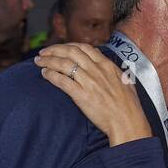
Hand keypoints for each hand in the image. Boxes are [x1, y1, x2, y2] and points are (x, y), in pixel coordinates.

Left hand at [37, 42, 151, 144]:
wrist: (127, 122)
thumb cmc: (129, 106)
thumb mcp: (125, 82)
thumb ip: (113, 72)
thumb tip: (108, 67)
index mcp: (107, 65)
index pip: (84, 48)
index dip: (68, 46)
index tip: (59, 49)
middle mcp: (97, 70)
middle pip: (70, 51)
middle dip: (54, 50)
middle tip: (43, 53)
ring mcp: (89, 82)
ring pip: (63, 63)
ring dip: (48, 60)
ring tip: (39, 62)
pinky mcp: (81, 95)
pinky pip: (62, 80)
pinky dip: (51, 75)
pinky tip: (44, 74)